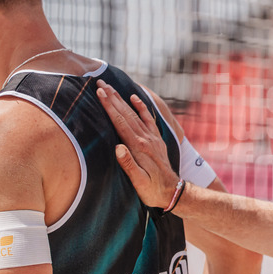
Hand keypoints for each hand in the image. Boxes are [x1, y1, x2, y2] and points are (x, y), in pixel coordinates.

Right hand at [96, 81, 180, 208]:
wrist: (172, 191)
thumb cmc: (152, 190)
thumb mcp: (138, 182)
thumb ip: (129, 165)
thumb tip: (118, 148)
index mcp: (138, 147)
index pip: (120, 122)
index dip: (109, 107)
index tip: (100, 93)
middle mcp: (145, 139)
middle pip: (125, 114)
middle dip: (112, 97)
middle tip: (100, 82)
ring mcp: (151, 137)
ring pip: (134, 113)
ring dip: (122, 99)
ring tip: (111, 87)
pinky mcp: (155, 139)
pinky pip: (147, 119)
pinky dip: (141, 107)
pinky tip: (134, 97)